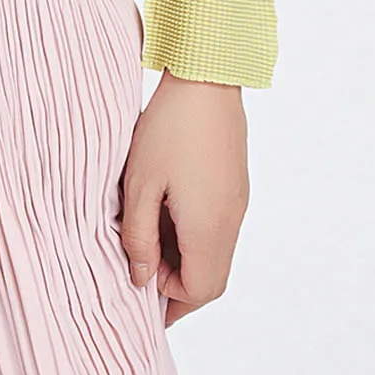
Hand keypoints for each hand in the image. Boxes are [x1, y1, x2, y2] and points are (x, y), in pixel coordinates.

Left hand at [117, 73, 249, 325]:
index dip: (167, 296)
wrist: (207, 78)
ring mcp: (237, 203)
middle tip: (140, 261)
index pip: (198, 291)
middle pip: (211, 279)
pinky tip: (165, 206)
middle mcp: (231, 222)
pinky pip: (219, 227)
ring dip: (183, 255)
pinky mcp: (236, 186)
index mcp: (209, 228)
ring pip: (215, 253)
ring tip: (146, 229)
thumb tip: (140, 278)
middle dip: (176, 282)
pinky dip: (193, 233)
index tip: (137, 274)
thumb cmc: (168, 127)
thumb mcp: (139, 184)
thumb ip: (138, 237)